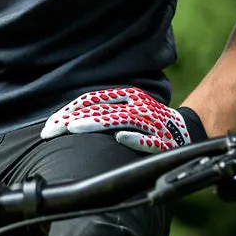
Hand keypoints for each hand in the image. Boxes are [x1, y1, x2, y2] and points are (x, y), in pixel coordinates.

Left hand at [40, 86, 194, 152]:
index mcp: (126, 96)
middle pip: (100, 110)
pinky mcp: (162, 140)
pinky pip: (147, 139)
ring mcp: (150, 121)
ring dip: (96, 124)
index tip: (51, 124)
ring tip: (75, 128)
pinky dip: (134, 138)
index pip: (92, 100)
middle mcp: (136, 105)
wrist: (185, 130)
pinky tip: (120, 138)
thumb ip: (102, 111)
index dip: (69, 110)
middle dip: (72, 120)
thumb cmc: (146, 120)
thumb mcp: (124, 109)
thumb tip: (68, 119)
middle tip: (50, 131)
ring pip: (120, 121)